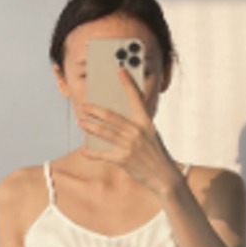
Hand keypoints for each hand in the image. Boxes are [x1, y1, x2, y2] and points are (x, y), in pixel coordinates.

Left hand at [77, 67, 179, 195]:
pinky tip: (85, 150)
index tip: (119, 71)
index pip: (135, 97)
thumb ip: (136, 126)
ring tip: (81, 122)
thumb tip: (115, 120)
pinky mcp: (123, 160)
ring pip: (104, 132)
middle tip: (84, 105)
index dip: (127, 83)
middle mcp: (137, 131)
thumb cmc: (156, 154)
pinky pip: (103, 155)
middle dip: (94, 109)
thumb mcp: (150, 135)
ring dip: (90, 126)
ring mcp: (129, 145)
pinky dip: (92, 153)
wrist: (164, 176)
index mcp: (145, 121)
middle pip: (110, 116)